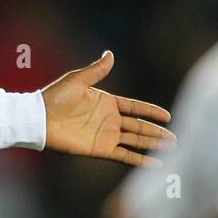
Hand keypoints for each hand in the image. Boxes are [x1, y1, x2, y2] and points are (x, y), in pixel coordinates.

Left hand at [41, 50, 174, 167]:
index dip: (150, 111)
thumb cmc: (54, 98)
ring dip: (154, 144)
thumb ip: (96, 70)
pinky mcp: (100, 149)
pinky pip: (125, 155)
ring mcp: (106, 135)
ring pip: (136, 140)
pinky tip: (156, 164)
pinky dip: (140, 160)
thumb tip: (110, 53)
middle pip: (139, 126)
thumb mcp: (77, 80)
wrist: (39, 119)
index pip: (135, 107)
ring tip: (173, 148)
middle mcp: (109, 120)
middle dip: (157, 132)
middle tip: (178, 137)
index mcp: (106, 102)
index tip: (167, 116)